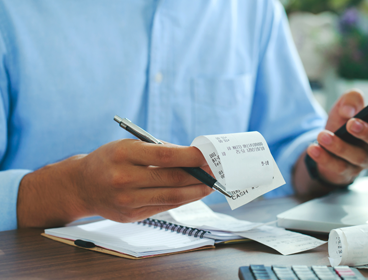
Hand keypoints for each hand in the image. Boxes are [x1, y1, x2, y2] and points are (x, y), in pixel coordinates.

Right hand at [17, 139, 212, 227]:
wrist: (81, 186)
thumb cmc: (110, 160)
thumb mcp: (129, 146)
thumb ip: (158, 150)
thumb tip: (192, 157)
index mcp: (123, 154)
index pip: (165, 156)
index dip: (190, 157)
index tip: (207, 155)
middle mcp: (123, 178)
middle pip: (171, 178)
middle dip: (198, 174)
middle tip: (214, 170)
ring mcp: (126, 200)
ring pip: (171, 197)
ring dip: (195, 191)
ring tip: (209, 184)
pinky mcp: (130, 215)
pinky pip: (163, 207)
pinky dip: (181, 200)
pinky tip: (192, 193)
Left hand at [293, 90, 367, 195]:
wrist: (324, 147)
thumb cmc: (341, 124)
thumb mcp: (344, 106)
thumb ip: (350, 99)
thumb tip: (350, 110)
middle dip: (367, 132)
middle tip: (352, 124)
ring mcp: (364, 161)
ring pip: (357, 156)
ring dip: (339, 146)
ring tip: (323, 135)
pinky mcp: (347, 172)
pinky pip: (338, 167)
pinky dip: (325, 158)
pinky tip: (314, 148)